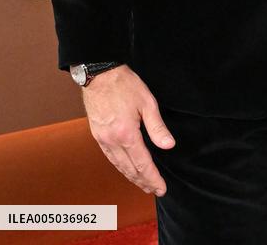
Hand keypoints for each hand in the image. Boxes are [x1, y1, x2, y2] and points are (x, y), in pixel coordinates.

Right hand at [81, 64, 174, 195]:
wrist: (100, 76)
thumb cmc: (125, 85)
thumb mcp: (147, 102)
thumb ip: (157, 127)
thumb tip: (168, 145)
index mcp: (126, 134)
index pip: (142, 164)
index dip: (153, 178)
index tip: (162, 188)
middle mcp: (112, 141)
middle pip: (130, 169)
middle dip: (144, 182)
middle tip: (155, 190)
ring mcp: (103, 140)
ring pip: (119, 166)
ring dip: (132, 178)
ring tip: (143, 184)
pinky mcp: (98, 136)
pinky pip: (110, 158)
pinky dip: (120, 168)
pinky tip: (126, 169)